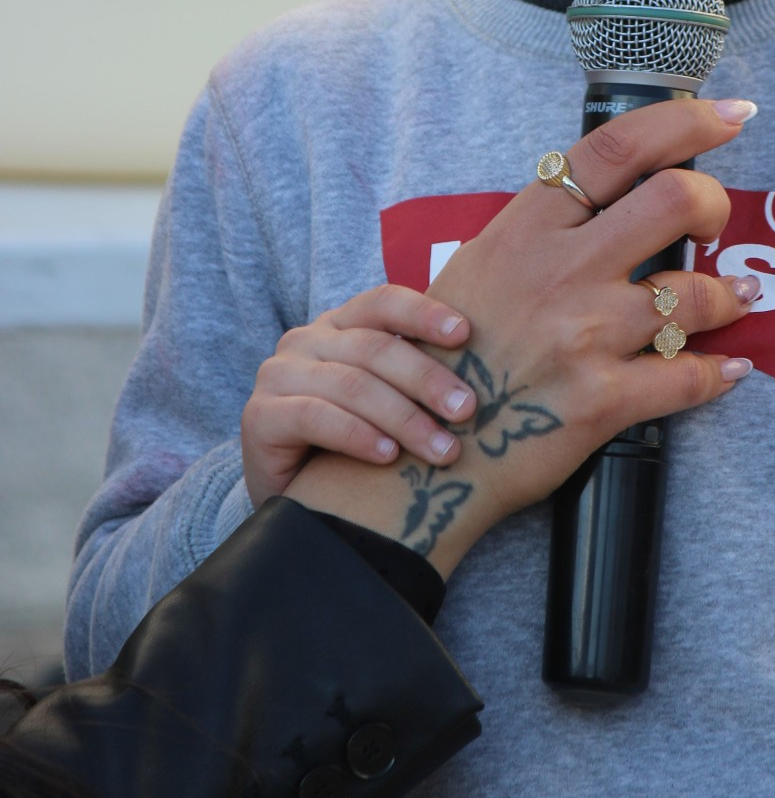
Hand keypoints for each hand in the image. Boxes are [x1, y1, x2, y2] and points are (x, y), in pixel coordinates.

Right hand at [241, 285, 477, 506]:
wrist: (295, 496)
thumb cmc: (355, 441)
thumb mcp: (386, 398)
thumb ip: (416, 373)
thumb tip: (491, 357)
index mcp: (341, 324)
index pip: (383, 302)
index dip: (424, 313)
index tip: (466, 334)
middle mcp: (307, 340)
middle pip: (374, 347)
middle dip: (427, 378)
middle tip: (468, 410)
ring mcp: (278, 375)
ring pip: (351, 384)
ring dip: (403, 417)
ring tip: (441, 448)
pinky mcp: (260, 416)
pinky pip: (315, 416)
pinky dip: (357, 435)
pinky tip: (388, 456)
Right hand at [288, 97, 756, 571]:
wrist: (427, 448)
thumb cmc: (458, 350)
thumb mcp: (485, 262)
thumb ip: (548, 223)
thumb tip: (618, 185)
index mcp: (529, 227)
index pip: (616, 147)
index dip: (685, 121)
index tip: (729, 114)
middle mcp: (560, 272)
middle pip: (673, 199)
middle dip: (714, 204)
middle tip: (714, 221)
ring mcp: (584, 336)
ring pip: (696, 293)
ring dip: (730, 295)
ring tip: (737, 296)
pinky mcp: (602, 401)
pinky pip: (691, 377)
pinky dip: (723, 370)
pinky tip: (732, 365)